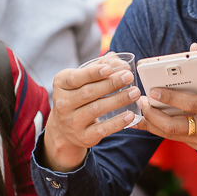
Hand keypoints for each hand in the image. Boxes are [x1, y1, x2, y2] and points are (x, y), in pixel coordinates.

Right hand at [43, 54, 141, 171]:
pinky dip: (117, 122)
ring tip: (135, 93)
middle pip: (89, 92)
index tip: (109, 68)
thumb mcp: (82, 80)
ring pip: (97, 109)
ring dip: (118, 100)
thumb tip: (116, 58)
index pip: (76, 78)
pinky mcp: (83, 137)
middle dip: (111, 84)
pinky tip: (130, 115)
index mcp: (61, 85)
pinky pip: (102, 129)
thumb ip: (98, 66)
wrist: (65, 128)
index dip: (93, 73)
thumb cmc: (79, 96)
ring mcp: (72, 122)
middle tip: (129, 77)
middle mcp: (62, 104)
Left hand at [135, 44, 196, 155]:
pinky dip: (164, 129)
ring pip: (172, 136)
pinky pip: (179, 139)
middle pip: (174, 127)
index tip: (152, 90)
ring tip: (138, 112)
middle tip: (140, 102)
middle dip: (152, 115)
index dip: (169, 97)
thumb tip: (193, 49)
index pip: (190, 104)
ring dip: (152, 124)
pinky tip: (152, 120)